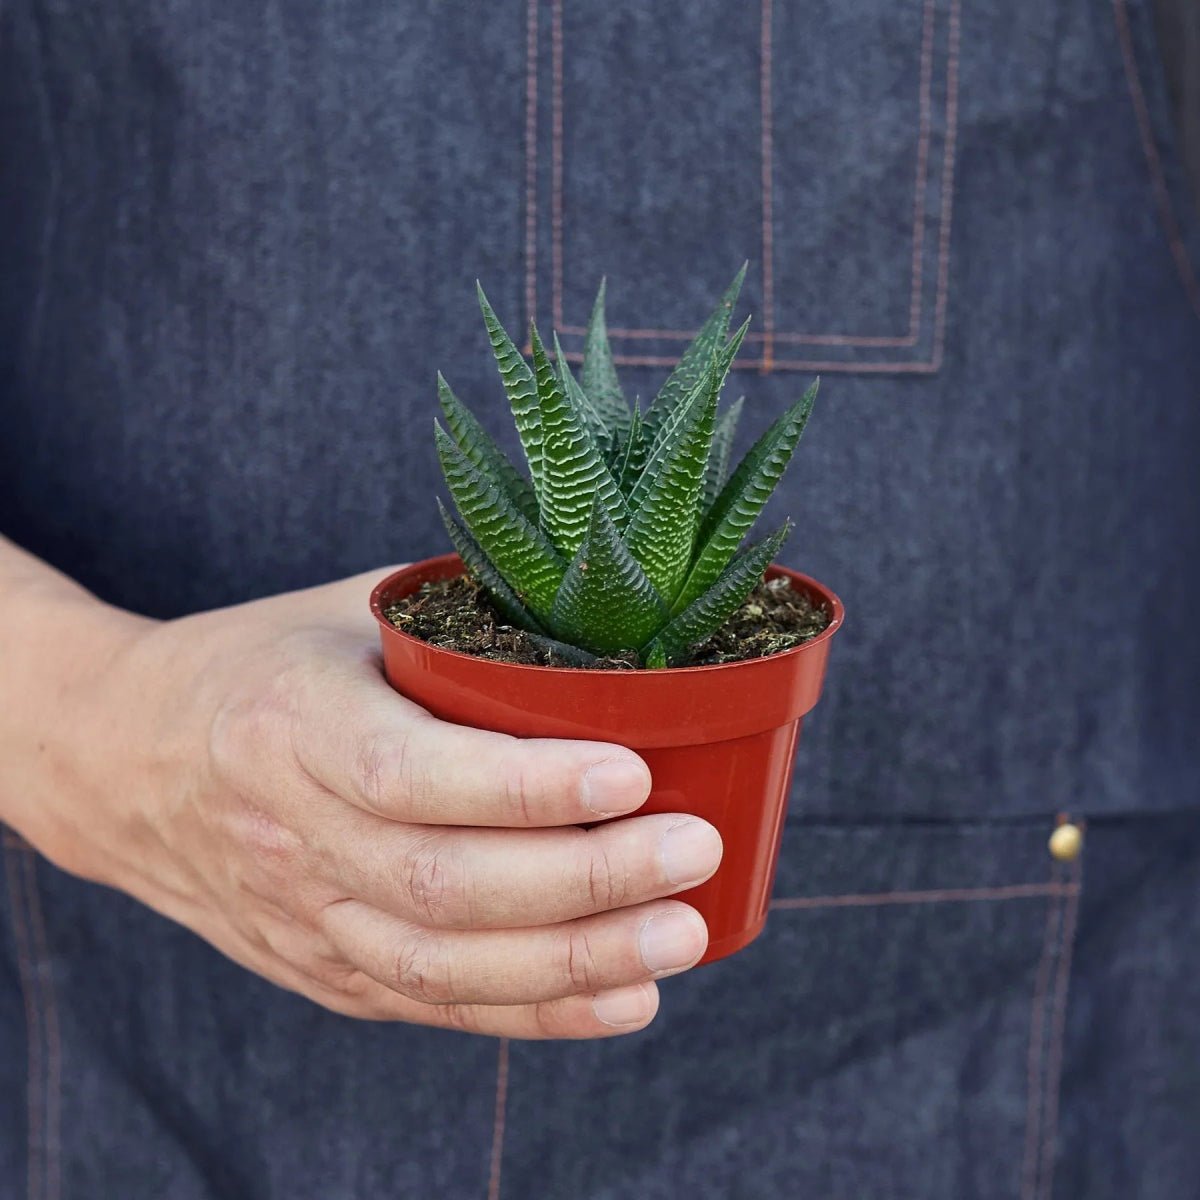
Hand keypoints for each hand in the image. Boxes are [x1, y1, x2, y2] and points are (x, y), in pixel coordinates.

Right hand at [20, 568, 721, 1038]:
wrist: (125, 757)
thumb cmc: (260, 664)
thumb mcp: (342, 613)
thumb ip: (456, 620)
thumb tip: (600, 617)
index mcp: (289, 725)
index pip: (409, 773)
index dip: (524, 785)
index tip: (633, 774)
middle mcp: (288, 833)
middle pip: (442, 884)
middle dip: (583, 880)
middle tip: (691, 850)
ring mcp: (303, 915)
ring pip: (444, 963)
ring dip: (575, 961)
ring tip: (681, 934)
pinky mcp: (323, 967)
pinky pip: (433, 1004)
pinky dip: (536, 1012)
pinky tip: (625, 997)